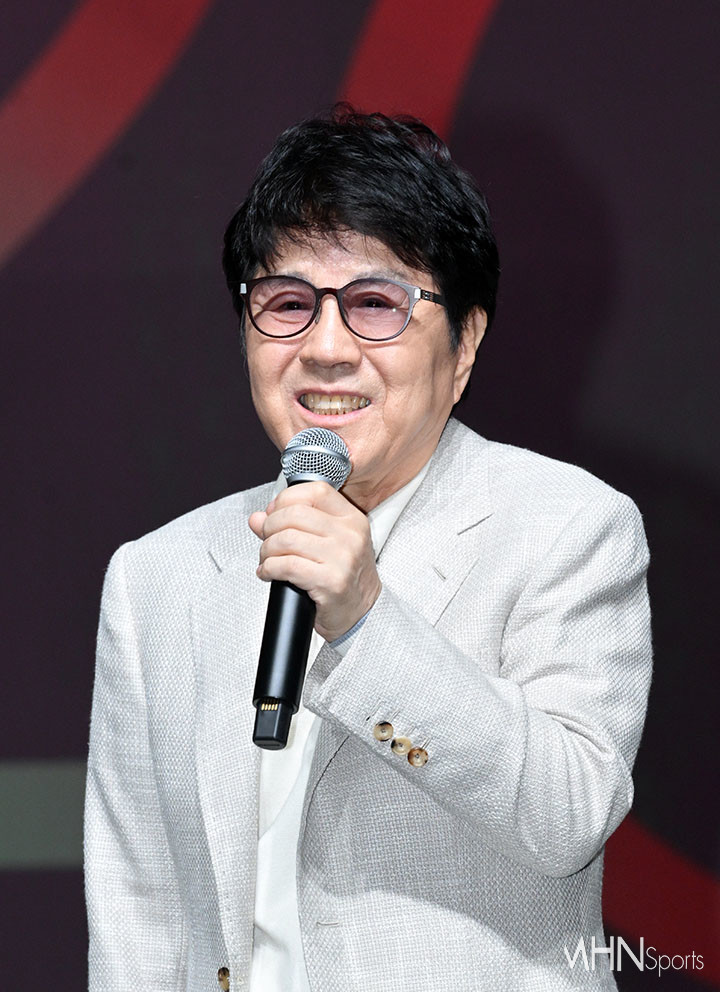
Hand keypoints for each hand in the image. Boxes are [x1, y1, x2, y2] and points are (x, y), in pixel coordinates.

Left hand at [248, 482, 381, 641]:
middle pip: (295, 514)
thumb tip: (258, 518)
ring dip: (267, 550)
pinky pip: (287, 566)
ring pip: (286, 539)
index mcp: (351, 519)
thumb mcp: (324, 544)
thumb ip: (292, 525)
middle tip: (267, 541)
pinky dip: (269, 568)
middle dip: (270, 527)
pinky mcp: (330, 581)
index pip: (315, 491)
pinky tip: (268, 573)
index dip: (286, 499)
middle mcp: (350, 535)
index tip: (274, 514)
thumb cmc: (342, 578)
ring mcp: (342, 558)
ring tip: (267, 560)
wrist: (360, 614)